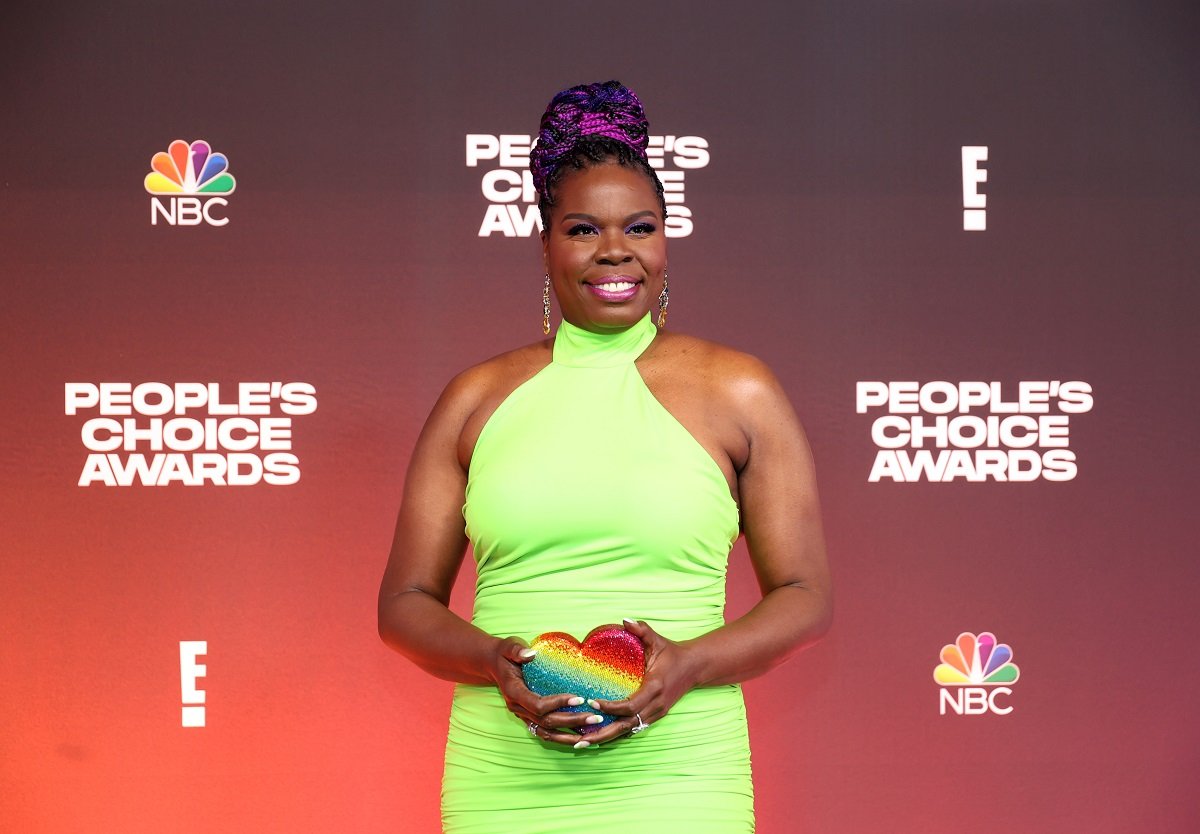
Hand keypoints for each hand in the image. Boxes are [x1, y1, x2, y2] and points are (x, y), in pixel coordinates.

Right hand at [488, 636, 606, 745]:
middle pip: (547, 722)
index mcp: (514, 692)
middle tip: (595, 717)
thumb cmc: (504, 654)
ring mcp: (523, 715)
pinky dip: (562, 738)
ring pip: (547, 733)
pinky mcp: (528, 718)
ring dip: (570, 736)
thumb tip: (530, 654)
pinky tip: (579, 738)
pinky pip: (546, 733)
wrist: (494, 665)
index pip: (538, 704)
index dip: (559, 703)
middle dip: (572, 721)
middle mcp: (518, 708)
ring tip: (592, 734)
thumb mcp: (508, 647)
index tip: (580, 698)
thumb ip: (517, 650)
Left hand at [578, 619, 699, 744]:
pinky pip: (634, 728)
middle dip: (604, 732)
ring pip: (629, 730)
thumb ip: (642, 630)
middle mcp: (656, 705)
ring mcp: (656, 713)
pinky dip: (617, 734)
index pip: (630, 705)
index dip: (610, 707)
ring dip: (608, 737)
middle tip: (580, 739)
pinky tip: (600, 737)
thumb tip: (625, 620)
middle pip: (627, 725)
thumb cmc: (672, 653)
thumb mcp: (658, 640)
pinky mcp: (655, 716)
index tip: (591, 702)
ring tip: (584, 743)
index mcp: (654, 687)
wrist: (694, 667)